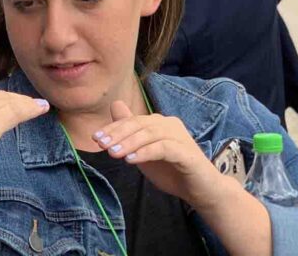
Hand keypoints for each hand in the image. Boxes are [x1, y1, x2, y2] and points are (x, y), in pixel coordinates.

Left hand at [93, 101, 229, 210]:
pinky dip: (145, 152)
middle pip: (139, 124)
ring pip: (150, 133)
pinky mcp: (187, 153)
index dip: (113, 128)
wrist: (201, 190)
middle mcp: (170, 125)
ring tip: (113, 154)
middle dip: (117, 133)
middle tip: (102, 144)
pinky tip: (131, 159)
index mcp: (159, 123)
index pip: (132, 120)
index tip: (96, 138)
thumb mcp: (144, 151)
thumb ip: (131, 133)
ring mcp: (180, 137)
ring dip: (129, 143)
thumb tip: (115, 107)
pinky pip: (163, 148)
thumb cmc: (172, 171)